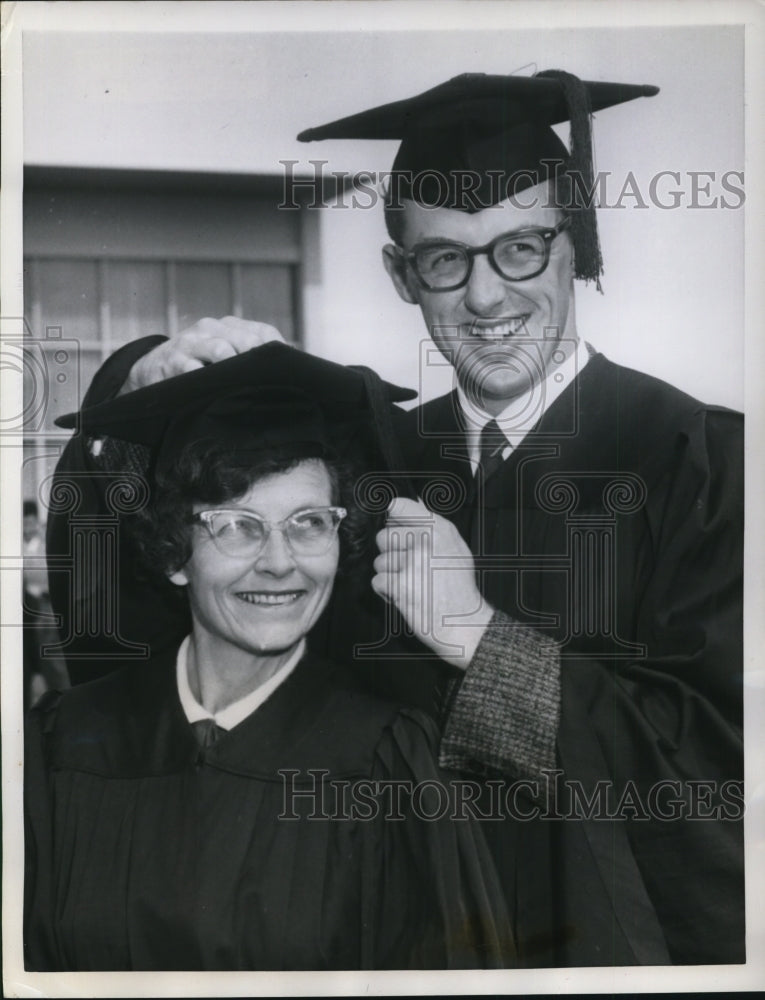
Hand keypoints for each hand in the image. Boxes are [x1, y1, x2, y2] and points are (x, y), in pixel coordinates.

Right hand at [122, 317, 285, 392]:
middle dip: (259, 358)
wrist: (152, 367)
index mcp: (228, 326)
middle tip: (271, 380)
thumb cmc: (199, 363)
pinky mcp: (174, 361)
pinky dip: (206, 379)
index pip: (262, 331)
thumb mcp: (223, 352)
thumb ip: (250, 357)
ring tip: (247, 383)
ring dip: (235, 366)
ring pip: (220, 349)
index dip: (278, 349)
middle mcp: (210, 328)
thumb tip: (289, 369)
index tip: (287, 370)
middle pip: (245, 339)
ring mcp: (191, 342)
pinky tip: (216, 390)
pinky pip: (193, 369)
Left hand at [372, 497, 494, 668]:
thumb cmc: (458, 586)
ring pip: (379, 561)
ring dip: (390, 575)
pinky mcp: (400, 585)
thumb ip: (431, 525)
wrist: (463, 622)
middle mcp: (426, 542)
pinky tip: (406, 594)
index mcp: (439, 529)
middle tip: (410, 566)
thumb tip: (409, 505)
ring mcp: (412, 563)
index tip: (394, 523)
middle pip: (383, 536)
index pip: (400, 507)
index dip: (393, 517)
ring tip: (412, 583)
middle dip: (390, 552)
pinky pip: (377, 581)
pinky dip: (387, 591)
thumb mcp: (454, 547)